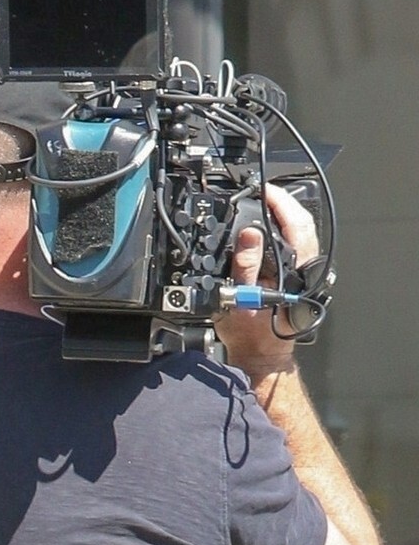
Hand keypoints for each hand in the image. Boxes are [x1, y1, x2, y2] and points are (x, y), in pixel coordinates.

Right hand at [215, 183, 321, 384]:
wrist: (261, 353)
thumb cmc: (251, 334)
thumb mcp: (240, 300)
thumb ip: (245, 266)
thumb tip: (250, 233)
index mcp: (295, 271)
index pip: (296, 224)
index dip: (280, 202)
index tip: (262, 190)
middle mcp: (305, 268)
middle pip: (302, 222)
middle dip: (283, 201)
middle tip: (262, 191)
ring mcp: (304, 270)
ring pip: (302, 231)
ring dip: (284, 213)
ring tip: (264, 202)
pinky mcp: (298, 274)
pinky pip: (295, 242)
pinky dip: (283, 227)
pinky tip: (268, 225)